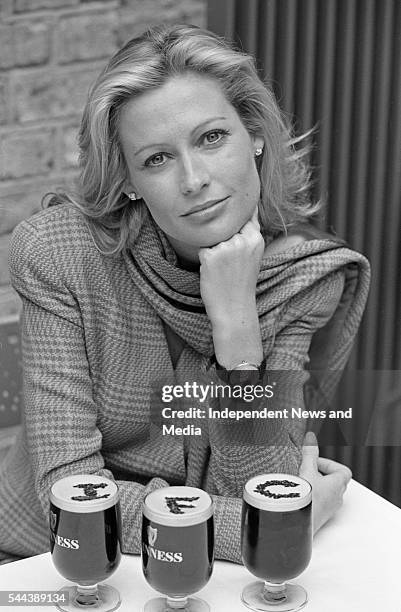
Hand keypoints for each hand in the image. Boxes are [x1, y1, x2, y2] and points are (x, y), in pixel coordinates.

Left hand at [198, 207, 264, 367]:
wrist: (234, 308)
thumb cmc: (241, 281)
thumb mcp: (252, 254)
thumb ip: (248, 233)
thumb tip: (245, 207)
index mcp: (255, 238)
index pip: (243, 215)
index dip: (235, 220)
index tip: (234, 232)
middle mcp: (242, 240)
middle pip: (224, 227)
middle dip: (223, 239)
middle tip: (230, 263)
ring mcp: (226, 248)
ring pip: (212, 238)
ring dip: (213, 250)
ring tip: (223, 269)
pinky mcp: (210, 256)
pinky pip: (202, 249)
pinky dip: (205, 260)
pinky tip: (214, 273)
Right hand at [299, 431, 351, 533]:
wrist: (298, 522)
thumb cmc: (306, 498)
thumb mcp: (306, 470)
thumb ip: (309, 453)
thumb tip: (311, 437)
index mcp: (338, 485)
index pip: (343, 471)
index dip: (330, 464)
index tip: (315, 462)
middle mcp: (337, 498)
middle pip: (335, 481)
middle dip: (321, 473)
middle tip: (307, 470)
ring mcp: (329, 509)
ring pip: (327, 492)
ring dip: (316, 485)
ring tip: (301, 481)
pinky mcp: (319, 517)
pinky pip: (320, 502)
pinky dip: (311, 496)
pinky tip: (298, 494)